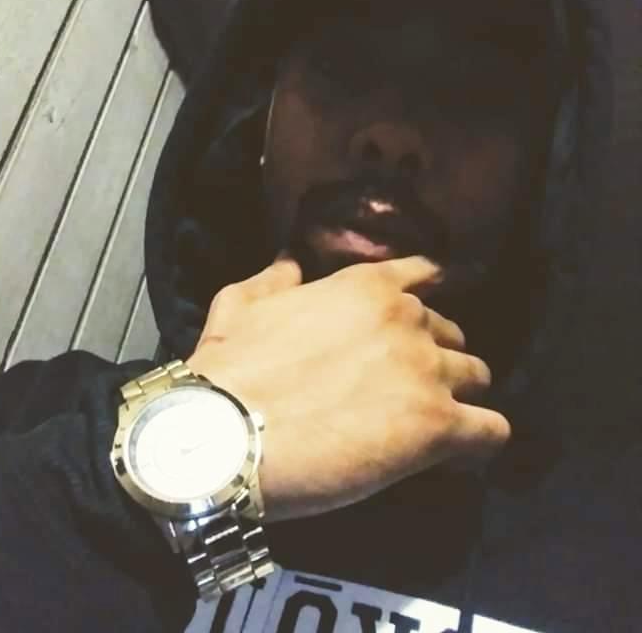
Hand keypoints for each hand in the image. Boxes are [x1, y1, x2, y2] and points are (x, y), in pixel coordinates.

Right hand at [187, 255, 509, 522]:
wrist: (226, 434)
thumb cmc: (230, 369)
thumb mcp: (239, 304)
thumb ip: (273, 278)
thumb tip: (290, 260)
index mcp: (366, 287)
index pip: (426, 274)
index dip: (429, 298)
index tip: (420, 328)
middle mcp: (408, 320)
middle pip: (454, 335)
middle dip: (436, 358)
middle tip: (406, 391)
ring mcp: (428, 371)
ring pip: (479, 378)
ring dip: (459, 399)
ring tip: (430, 427)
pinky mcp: (438, 427)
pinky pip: (492, 431)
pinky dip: (478, 443)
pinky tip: (454, 457)